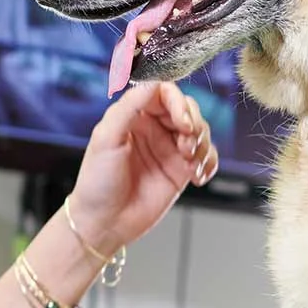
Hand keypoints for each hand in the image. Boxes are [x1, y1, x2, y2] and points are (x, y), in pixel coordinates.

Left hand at [67, 81, 216, 249]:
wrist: (105, 223)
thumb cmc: (97, 183)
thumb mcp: (106, 138)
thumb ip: (129, 107)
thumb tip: (154, 83)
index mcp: (133, 115)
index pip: (164, 92)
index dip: (179, 103)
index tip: (182, 121)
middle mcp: (153, 128)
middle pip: (188, 109)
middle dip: (194, 123)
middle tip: (187, 143)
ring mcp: (169, 149)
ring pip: (201, 131)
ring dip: (203, 144)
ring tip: (189, 162)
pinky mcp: (181, 170)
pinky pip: (206, 157)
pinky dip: (209, 162)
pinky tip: (198, 175)